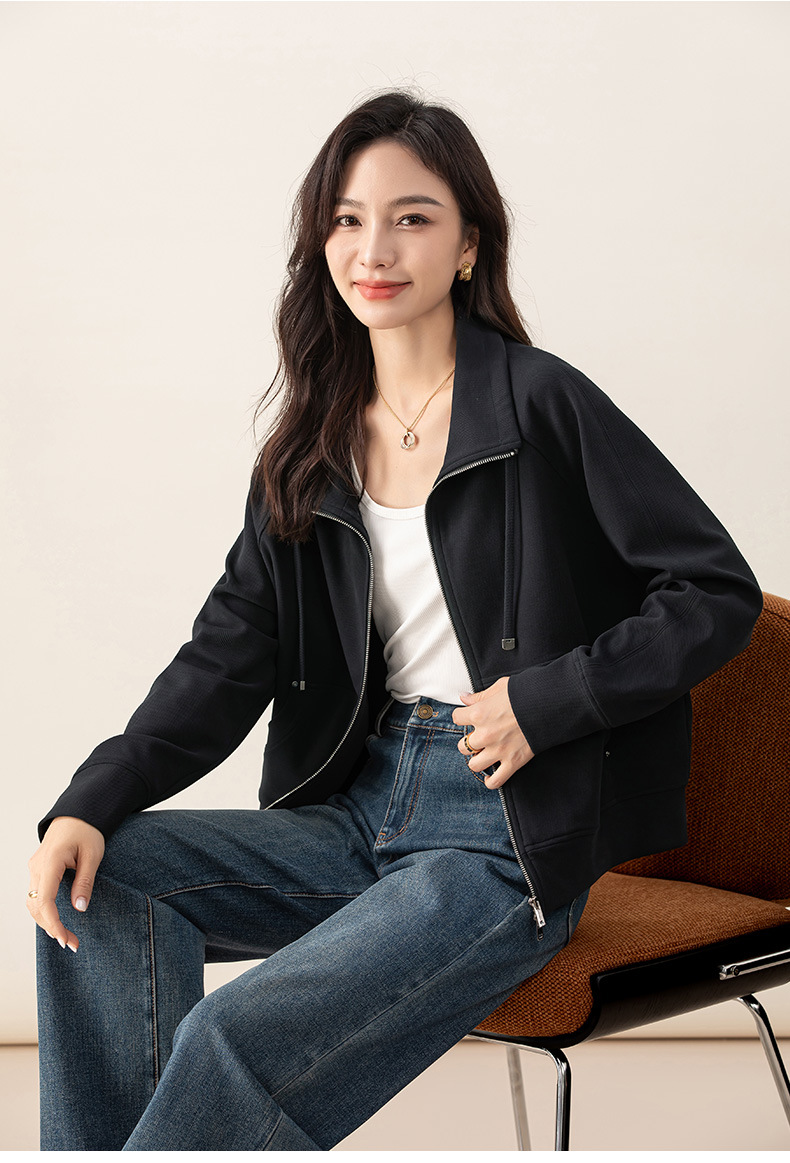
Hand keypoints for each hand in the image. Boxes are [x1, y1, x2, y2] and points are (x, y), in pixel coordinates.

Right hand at [27, 816, 104, 951]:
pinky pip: (36, 894)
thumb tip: (79, 908)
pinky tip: (57, 921)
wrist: (78, 813)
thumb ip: (85, 881)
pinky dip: (44, 910)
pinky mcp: (38, 869)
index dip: (53, 923)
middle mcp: (37, 866)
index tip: (65, 939)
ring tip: (67, 937)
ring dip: (47, 921)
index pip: (44, 900)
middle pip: (35, 906)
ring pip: (33, 902)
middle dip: (51, 927)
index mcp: (51, 860)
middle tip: (72, 944)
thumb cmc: (88, 830)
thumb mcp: (93, 855)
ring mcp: (35, 867)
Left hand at [452, 676, 534, 789]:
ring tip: (483, 755)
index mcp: (479, 714)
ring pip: (474, 765)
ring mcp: (498, 751)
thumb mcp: (500, 688)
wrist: (549, 705)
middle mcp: (485, 734)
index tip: (467, 717)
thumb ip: (480, 696)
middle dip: (468, 741)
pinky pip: (495, 781)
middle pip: (462, 745)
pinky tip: (490, 776)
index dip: (462, 717)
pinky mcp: (513, 762)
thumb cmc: (525, 694)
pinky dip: (491, 781)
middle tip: (477, 738)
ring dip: (476, 760)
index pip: (456, 718)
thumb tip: (464, 697)